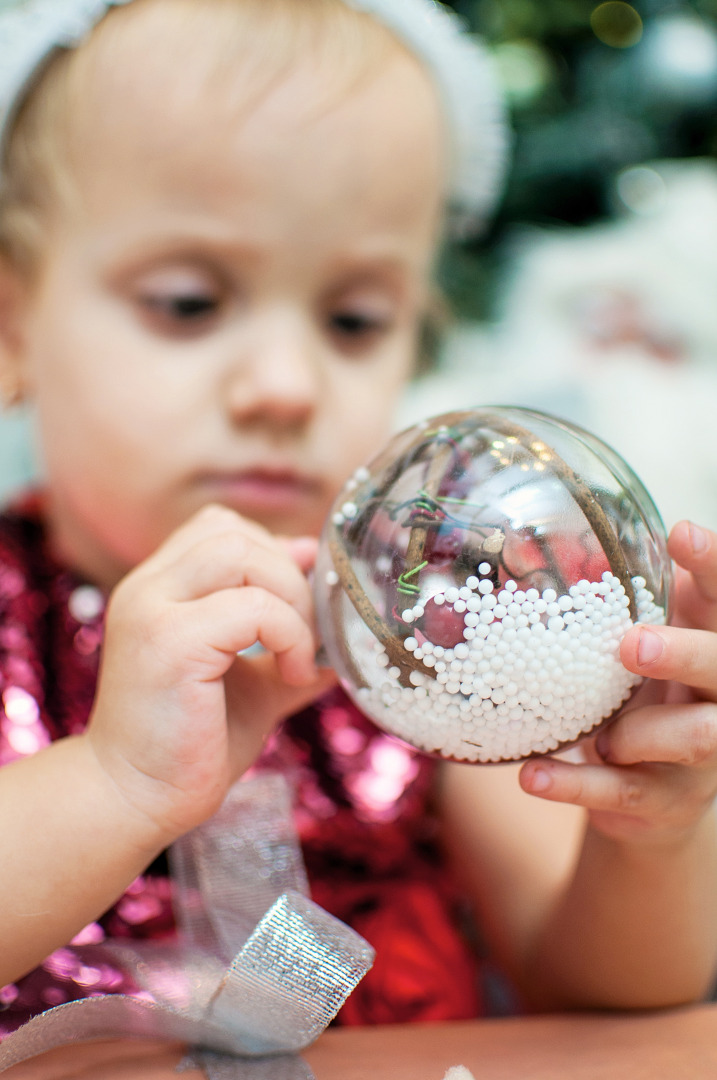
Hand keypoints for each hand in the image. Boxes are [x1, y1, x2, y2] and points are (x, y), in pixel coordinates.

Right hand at [86, 504, 333, 844]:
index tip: (302, 598)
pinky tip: (292, 675)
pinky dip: (289, 634)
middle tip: (306, 634)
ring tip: (298, 652)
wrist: (136, 800)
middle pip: (232, 533)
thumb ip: (286, 646)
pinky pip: (253, 607)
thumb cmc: (191, 745)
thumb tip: (342, 636)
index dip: (272, 551)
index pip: (218, 528)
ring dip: (289, 597)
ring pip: (239, 553)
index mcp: (158, 589)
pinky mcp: (170, 643)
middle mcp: (146, 588)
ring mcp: (152, 610)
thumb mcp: (252, 683)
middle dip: (288, 575)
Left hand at [519, 521, 716, 844]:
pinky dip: (573, 784)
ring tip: (599, 736)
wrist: (651, 797)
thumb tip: (557, 542)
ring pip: (694, 739)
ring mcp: (701, 757)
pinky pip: (621, 792)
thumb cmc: (643, 697)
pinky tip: (532, 775)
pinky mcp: (662, 800)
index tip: (680, 532)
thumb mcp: (636, 646)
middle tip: (633, 645)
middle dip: (686, 654)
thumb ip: (615, 604)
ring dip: (640, 732)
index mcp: (710, 645)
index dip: (711, 565)